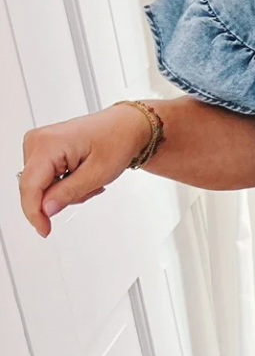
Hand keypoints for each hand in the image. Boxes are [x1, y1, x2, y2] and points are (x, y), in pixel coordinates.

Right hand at [18, 104, 151, 237]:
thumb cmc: (117, 140)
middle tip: (89, 189)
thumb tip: (45, 210)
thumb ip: (68, 193)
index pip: (29, 187)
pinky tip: (81, 175)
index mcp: (48, 144)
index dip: (34, 214)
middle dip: (60, 198)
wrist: (124, 126)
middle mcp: (37, 141)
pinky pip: (46, 179)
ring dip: (65, 192)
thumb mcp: (97, 173)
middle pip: (34, 188)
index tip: (44, 230)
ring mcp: (38, 144)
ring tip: (89, 179)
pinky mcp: (42, 149)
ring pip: (41, 187)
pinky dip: (64, 184)